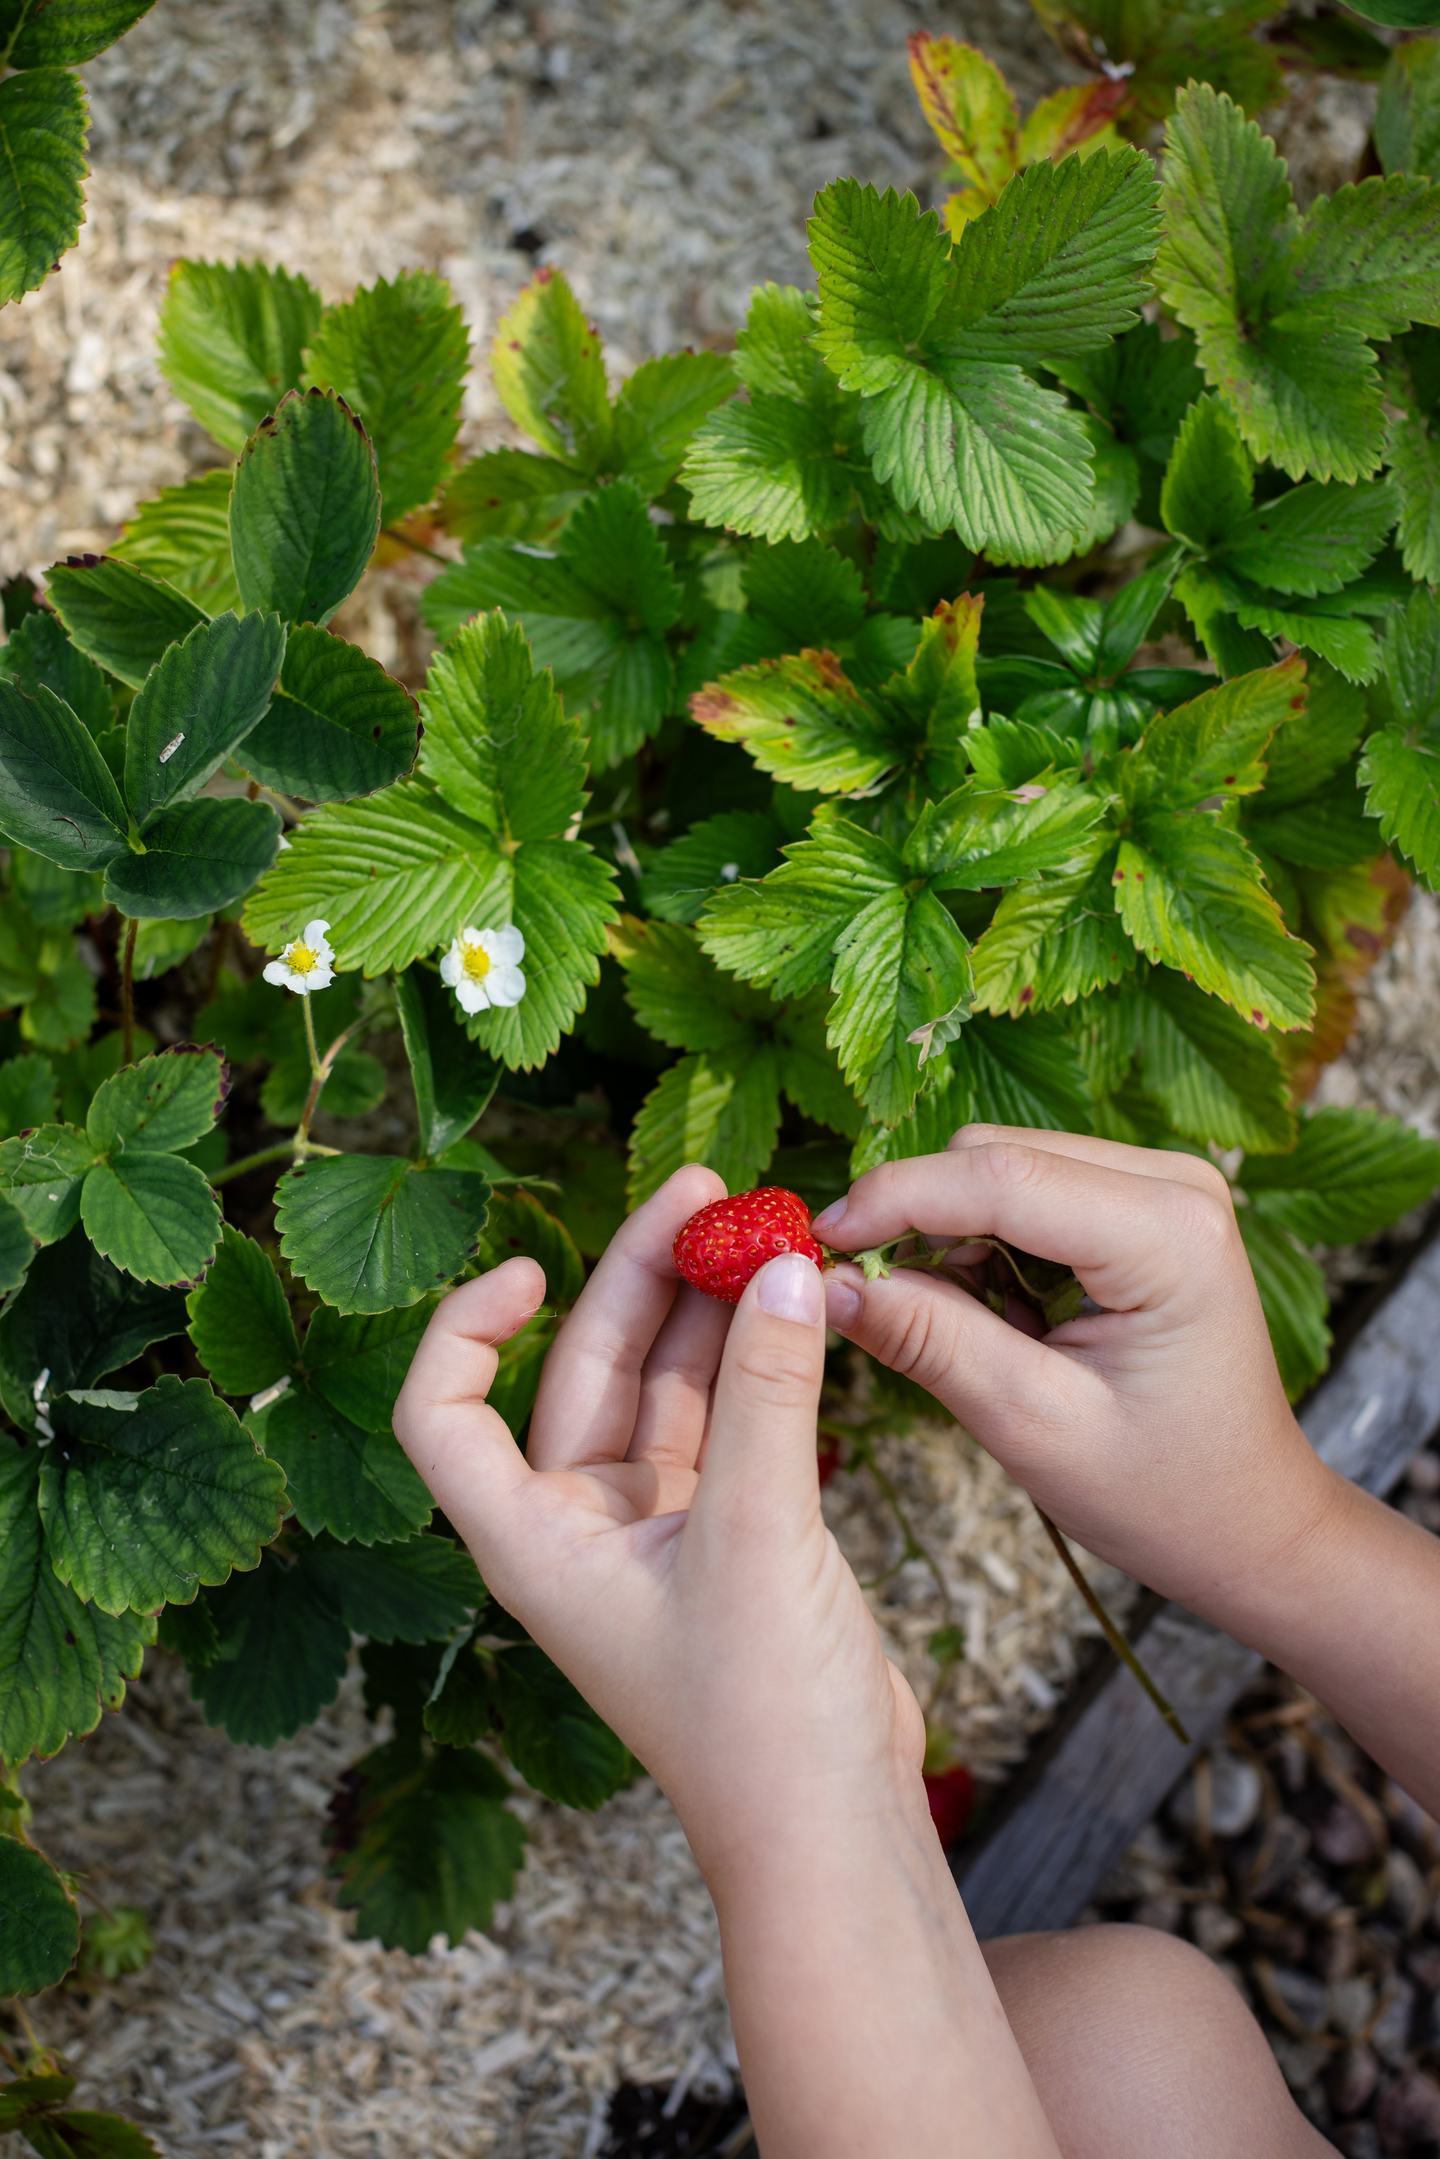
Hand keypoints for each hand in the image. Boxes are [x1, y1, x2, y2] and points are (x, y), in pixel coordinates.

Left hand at [393, 1164, 927, 1879]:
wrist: (832, 1831)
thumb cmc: (759, 1720)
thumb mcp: (760, 1538)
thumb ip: (769, 1395)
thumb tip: (783, 1266)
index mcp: (531, 1539)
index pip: (444, 1414)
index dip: (468, 1328)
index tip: (535, 1264)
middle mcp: (578, 1525)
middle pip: (584, 1369)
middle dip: (641, 1277)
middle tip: (711, 1193)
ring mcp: (653, 1529)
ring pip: (664, 1385)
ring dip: (707, 1309)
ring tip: (762, 1224)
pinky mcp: (727, 1534)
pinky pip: (725, 1419)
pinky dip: (754, 1361)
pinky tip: (790, 1304)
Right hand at [814, 1125, 1335, 1635]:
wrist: (1251, 1521)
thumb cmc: (1163, 1493)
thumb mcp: (1034, 1427)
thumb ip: (932, 1342)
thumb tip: (828, 1283)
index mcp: (1168, 1234)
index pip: (998, 1177)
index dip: (892, 1200)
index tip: (814, 1245)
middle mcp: (1174, 1183)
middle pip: (994, 1156)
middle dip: (917, 1219)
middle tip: (873, 1304)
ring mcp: (1163, 1185)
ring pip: (1002, 1166)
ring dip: (951, 1234)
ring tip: (961, 1331)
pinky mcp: (1142, 1202)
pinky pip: (1028, 1189)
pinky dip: (984, 1242)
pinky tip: (997, 1317)